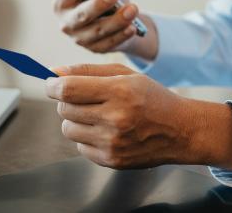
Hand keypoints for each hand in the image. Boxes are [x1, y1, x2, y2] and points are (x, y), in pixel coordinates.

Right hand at [41, 0, 156, 59]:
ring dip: (117, 20)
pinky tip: (132, 27)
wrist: (117, 17)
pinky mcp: (98, 49)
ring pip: (99, 30)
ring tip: (132, 9)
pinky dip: (122, 35)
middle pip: (82, 15)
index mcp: (61, 4)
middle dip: (98, 4)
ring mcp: (82, 39)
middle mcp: (68, 24)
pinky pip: (110, 43)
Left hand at [45, 63, 231, 171]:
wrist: (180, 131)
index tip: (51, 83)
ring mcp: (113, 143)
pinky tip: (106, 131)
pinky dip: (86, 138)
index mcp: (119, 91)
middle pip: (64, 109)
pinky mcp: (112, 160)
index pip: (68, 89)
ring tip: (97, 115)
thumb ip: (87, 71)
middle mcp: (115, 118)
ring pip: (68, 129)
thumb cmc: (151, 98)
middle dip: (67, 101)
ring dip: (75, 120)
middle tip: (85, 98)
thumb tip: (53, 73)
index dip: (53, 85)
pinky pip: (80, 147)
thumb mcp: (125, 75)